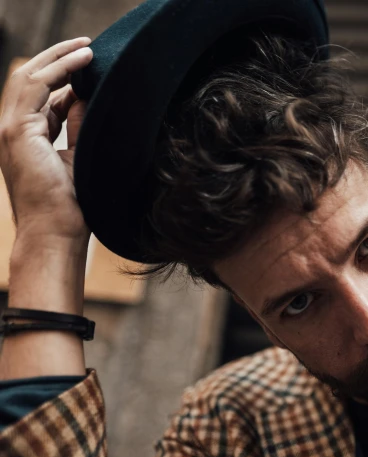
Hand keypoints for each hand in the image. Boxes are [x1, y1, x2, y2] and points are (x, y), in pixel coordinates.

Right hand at [0, 37, 92, 243]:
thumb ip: (79, 124)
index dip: (66, 77)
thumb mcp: (79, 154)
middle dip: (58, 59)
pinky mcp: (16, 131)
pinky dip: (58, 70)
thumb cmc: (69, 205)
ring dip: (58, 58)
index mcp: (29, 136)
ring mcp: (11, 129)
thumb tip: (88, 96)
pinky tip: (81, 62)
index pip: (44, 96)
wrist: (56, 233)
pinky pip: (35, 87)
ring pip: (29, 77)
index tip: (90, 64)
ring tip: (87, 48)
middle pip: (32, 80)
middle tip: (87, 46)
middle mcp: (15, 129)